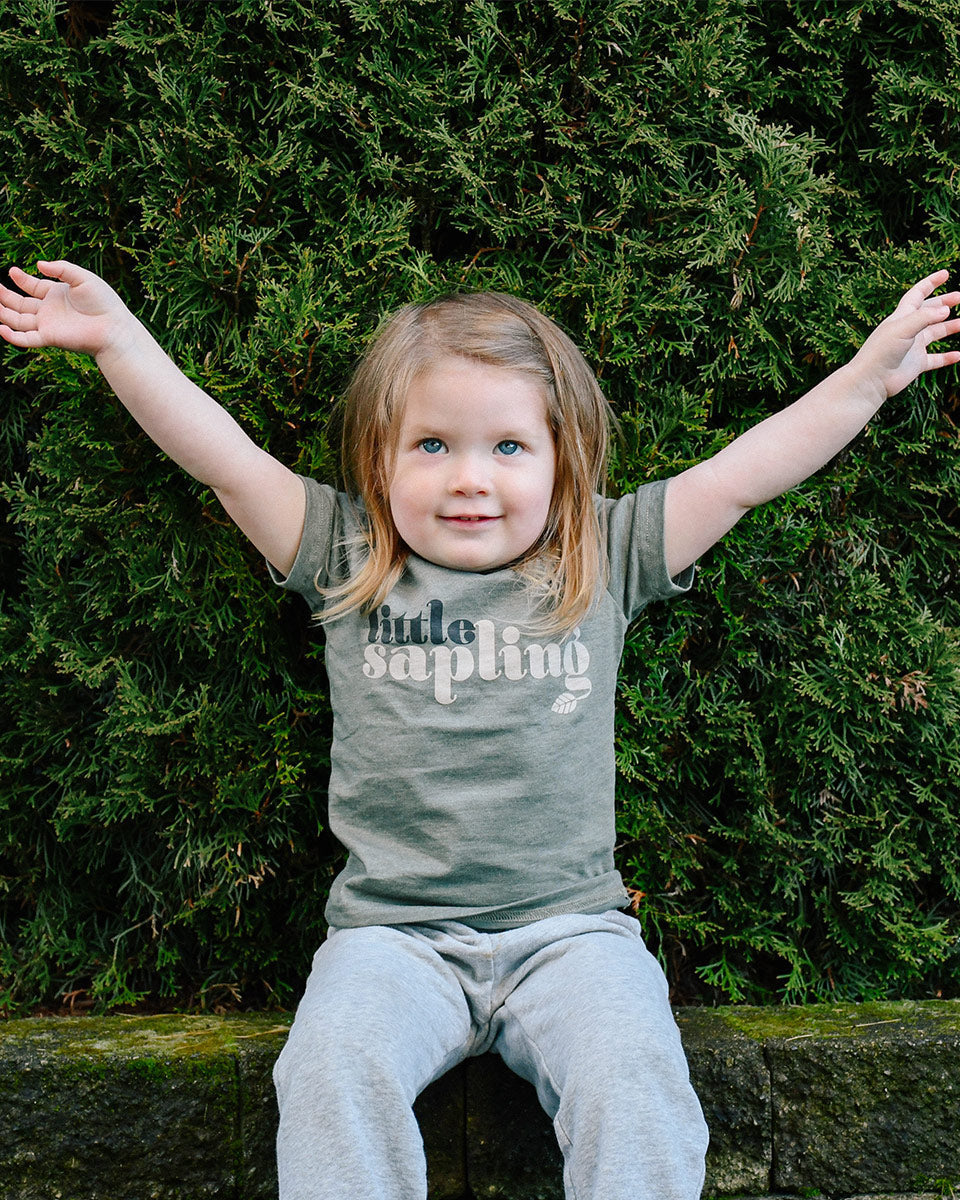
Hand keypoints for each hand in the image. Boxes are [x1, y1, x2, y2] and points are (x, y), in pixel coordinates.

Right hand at [0, 260, 130, 358]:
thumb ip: (61, 269)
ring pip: (18, 320)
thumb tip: (38, 264)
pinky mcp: (49, 338)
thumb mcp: (82, 277)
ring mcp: (48, 325)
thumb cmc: (103, 302)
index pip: (33, 287)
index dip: (21, 279)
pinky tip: (1, 328)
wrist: (113, 326)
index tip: (12, 271)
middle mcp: (49, 310)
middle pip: (20, 304)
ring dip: (3, 314)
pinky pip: (26, 339)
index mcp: (57, 294)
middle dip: (5, 296)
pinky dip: (12, 336)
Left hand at [851, 270, 959, 400]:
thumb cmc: (880, 352)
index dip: (930, 282)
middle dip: (944, 302)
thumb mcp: (902, 328)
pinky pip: (936, 359)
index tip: (945, 273)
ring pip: (935, 333)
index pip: (917, 294)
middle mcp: (907, 330)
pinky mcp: (915, 364)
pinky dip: (947, 357)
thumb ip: (924, 317)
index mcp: (901, 317)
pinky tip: (959, 355)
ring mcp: (912, 347)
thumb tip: (945, 309)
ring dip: (949, 327)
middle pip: (928, 312)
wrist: (871, 380)